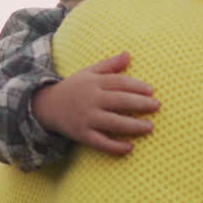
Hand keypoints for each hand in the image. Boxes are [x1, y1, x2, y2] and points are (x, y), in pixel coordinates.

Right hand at [32, 52, 159, 155]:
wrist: (46, 106)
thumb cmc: (74, 88)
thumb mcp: (88, 73)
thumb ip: (109, 65)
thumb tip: (129, 54)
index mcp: (93, 83)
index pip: (118, 82)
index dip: (136, 86)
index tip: (151, 91)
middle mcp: (90, 100)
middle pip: (119, 101)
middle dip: (140, 103)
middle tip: (156, 106)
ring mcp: (85, 118)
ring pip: (112, 123)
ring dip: (133, 126)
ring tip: (150, 127)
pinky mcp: (81, 134)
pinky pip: (100, 142)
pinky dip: (115, 146)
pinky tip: (129, 147)